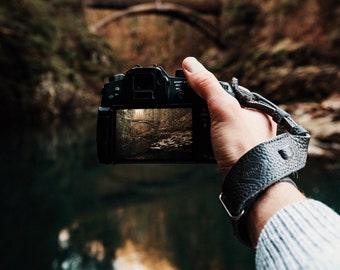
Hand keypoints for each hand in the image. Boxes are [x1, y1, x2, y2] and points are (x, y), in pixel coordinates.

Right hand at [182, 57, 276, 176]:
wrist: (248, 182)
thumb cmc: (243, 146)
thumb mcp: (223, 109)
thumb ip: (207, 86)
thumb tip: (190, 65)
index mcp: (255, 108)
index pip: (229, 90)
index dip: (209, 88)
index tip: (193, 87)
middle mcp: (252, 123)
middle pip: (222, 108)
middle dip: (206, 108)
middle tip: (191, 108)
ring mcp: (243, 140)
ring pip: (219, 125)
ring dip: (205, 125)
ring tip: (195, 125)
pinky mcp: (235, 154)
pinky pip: (218, 140)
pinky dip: (208, 139)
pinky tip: (202, 142)